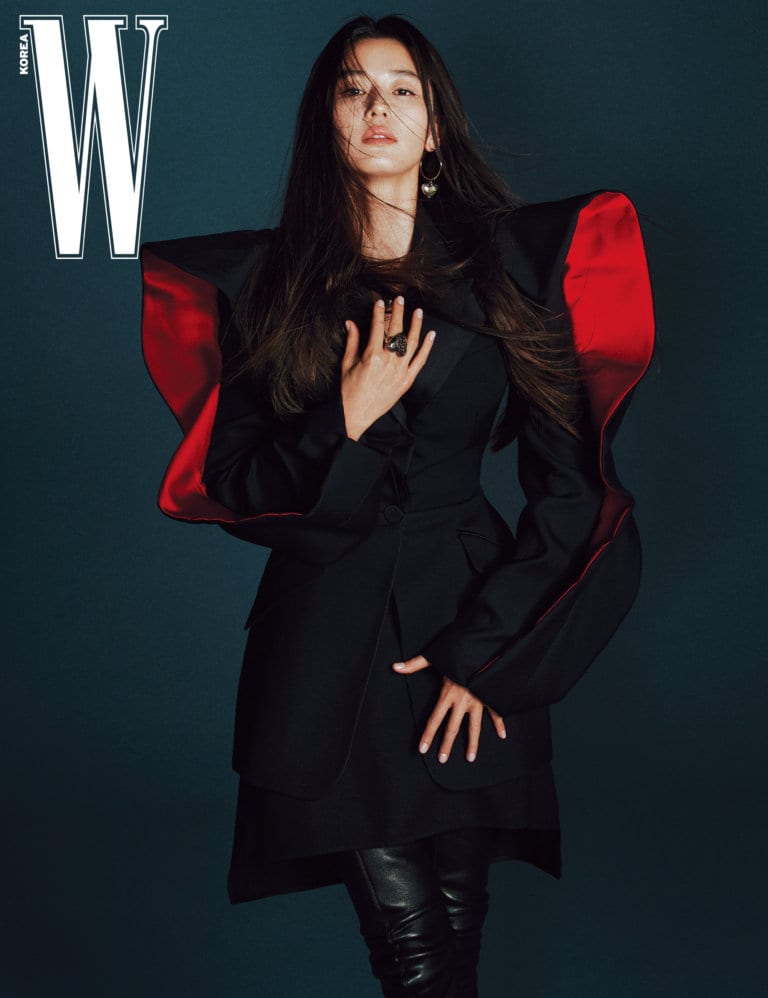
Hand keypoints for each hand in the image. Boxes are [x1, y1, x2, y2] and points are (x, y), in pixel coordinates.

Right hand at [341, 296, 435, 440]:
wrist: (356, 414)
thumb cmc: (349, 391)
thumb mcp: (347, 363)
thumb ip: (352, 341)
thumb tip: (350, 323)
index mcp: (372, 356)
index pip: (377, 327)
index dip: (378, 312)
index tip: (380, 301)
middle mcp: (388, 361)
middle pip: (396, 331)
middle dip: (398, 312)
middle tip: (400, 299)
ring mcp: (400, 371)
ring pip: (411, 342)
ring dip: (416, 325)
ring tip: (418, 311)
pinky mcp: (407, 380)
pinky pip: (420, 360)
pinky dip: (427, 347)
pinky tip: (431, 335)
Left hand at [392, 655, 506, 762]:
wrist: (486, 649)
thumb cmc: (459, 653)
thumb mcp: (435, 657)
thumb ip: (414, 663)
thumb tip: (394, 667)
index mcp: (448, 694)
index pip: (435, 719)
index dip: (428, 735)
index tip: (422, 749)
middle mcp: (463, 701)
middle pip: (452, 728)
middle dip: (446, 745)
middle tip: (442, 759)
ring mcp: (478, 700)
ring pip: (475, 727)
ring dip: (473, 743)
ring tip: (470, 758)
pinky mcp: (489, 696)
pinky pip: (496, 713)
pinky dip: (500, 724)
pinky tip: (502, 736)